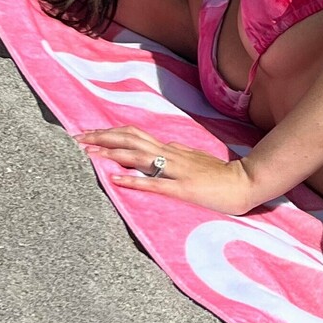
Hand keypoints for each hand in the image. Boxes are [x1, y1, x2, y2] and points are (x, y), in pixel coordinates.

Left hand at [75, 127, 258, 212]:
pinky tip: (116, 180)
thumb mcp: (194, 158)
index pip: (134, 135)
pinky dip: (133, 180)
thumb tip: (158, 150)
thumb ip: (175, 154)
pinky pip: (155, 183)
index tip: (88, 135)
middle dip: (102, 138)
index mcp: (171, 149)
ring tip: (89, 154)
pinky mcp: (183, 189)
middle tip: (77, 138)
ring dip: (111, 154)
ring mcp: (176, 171)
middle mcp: (170, 154)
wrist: (244, 183)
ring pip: (138, 157)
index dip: (109, 133)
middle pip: (130, 140)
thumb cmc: (220, 174)